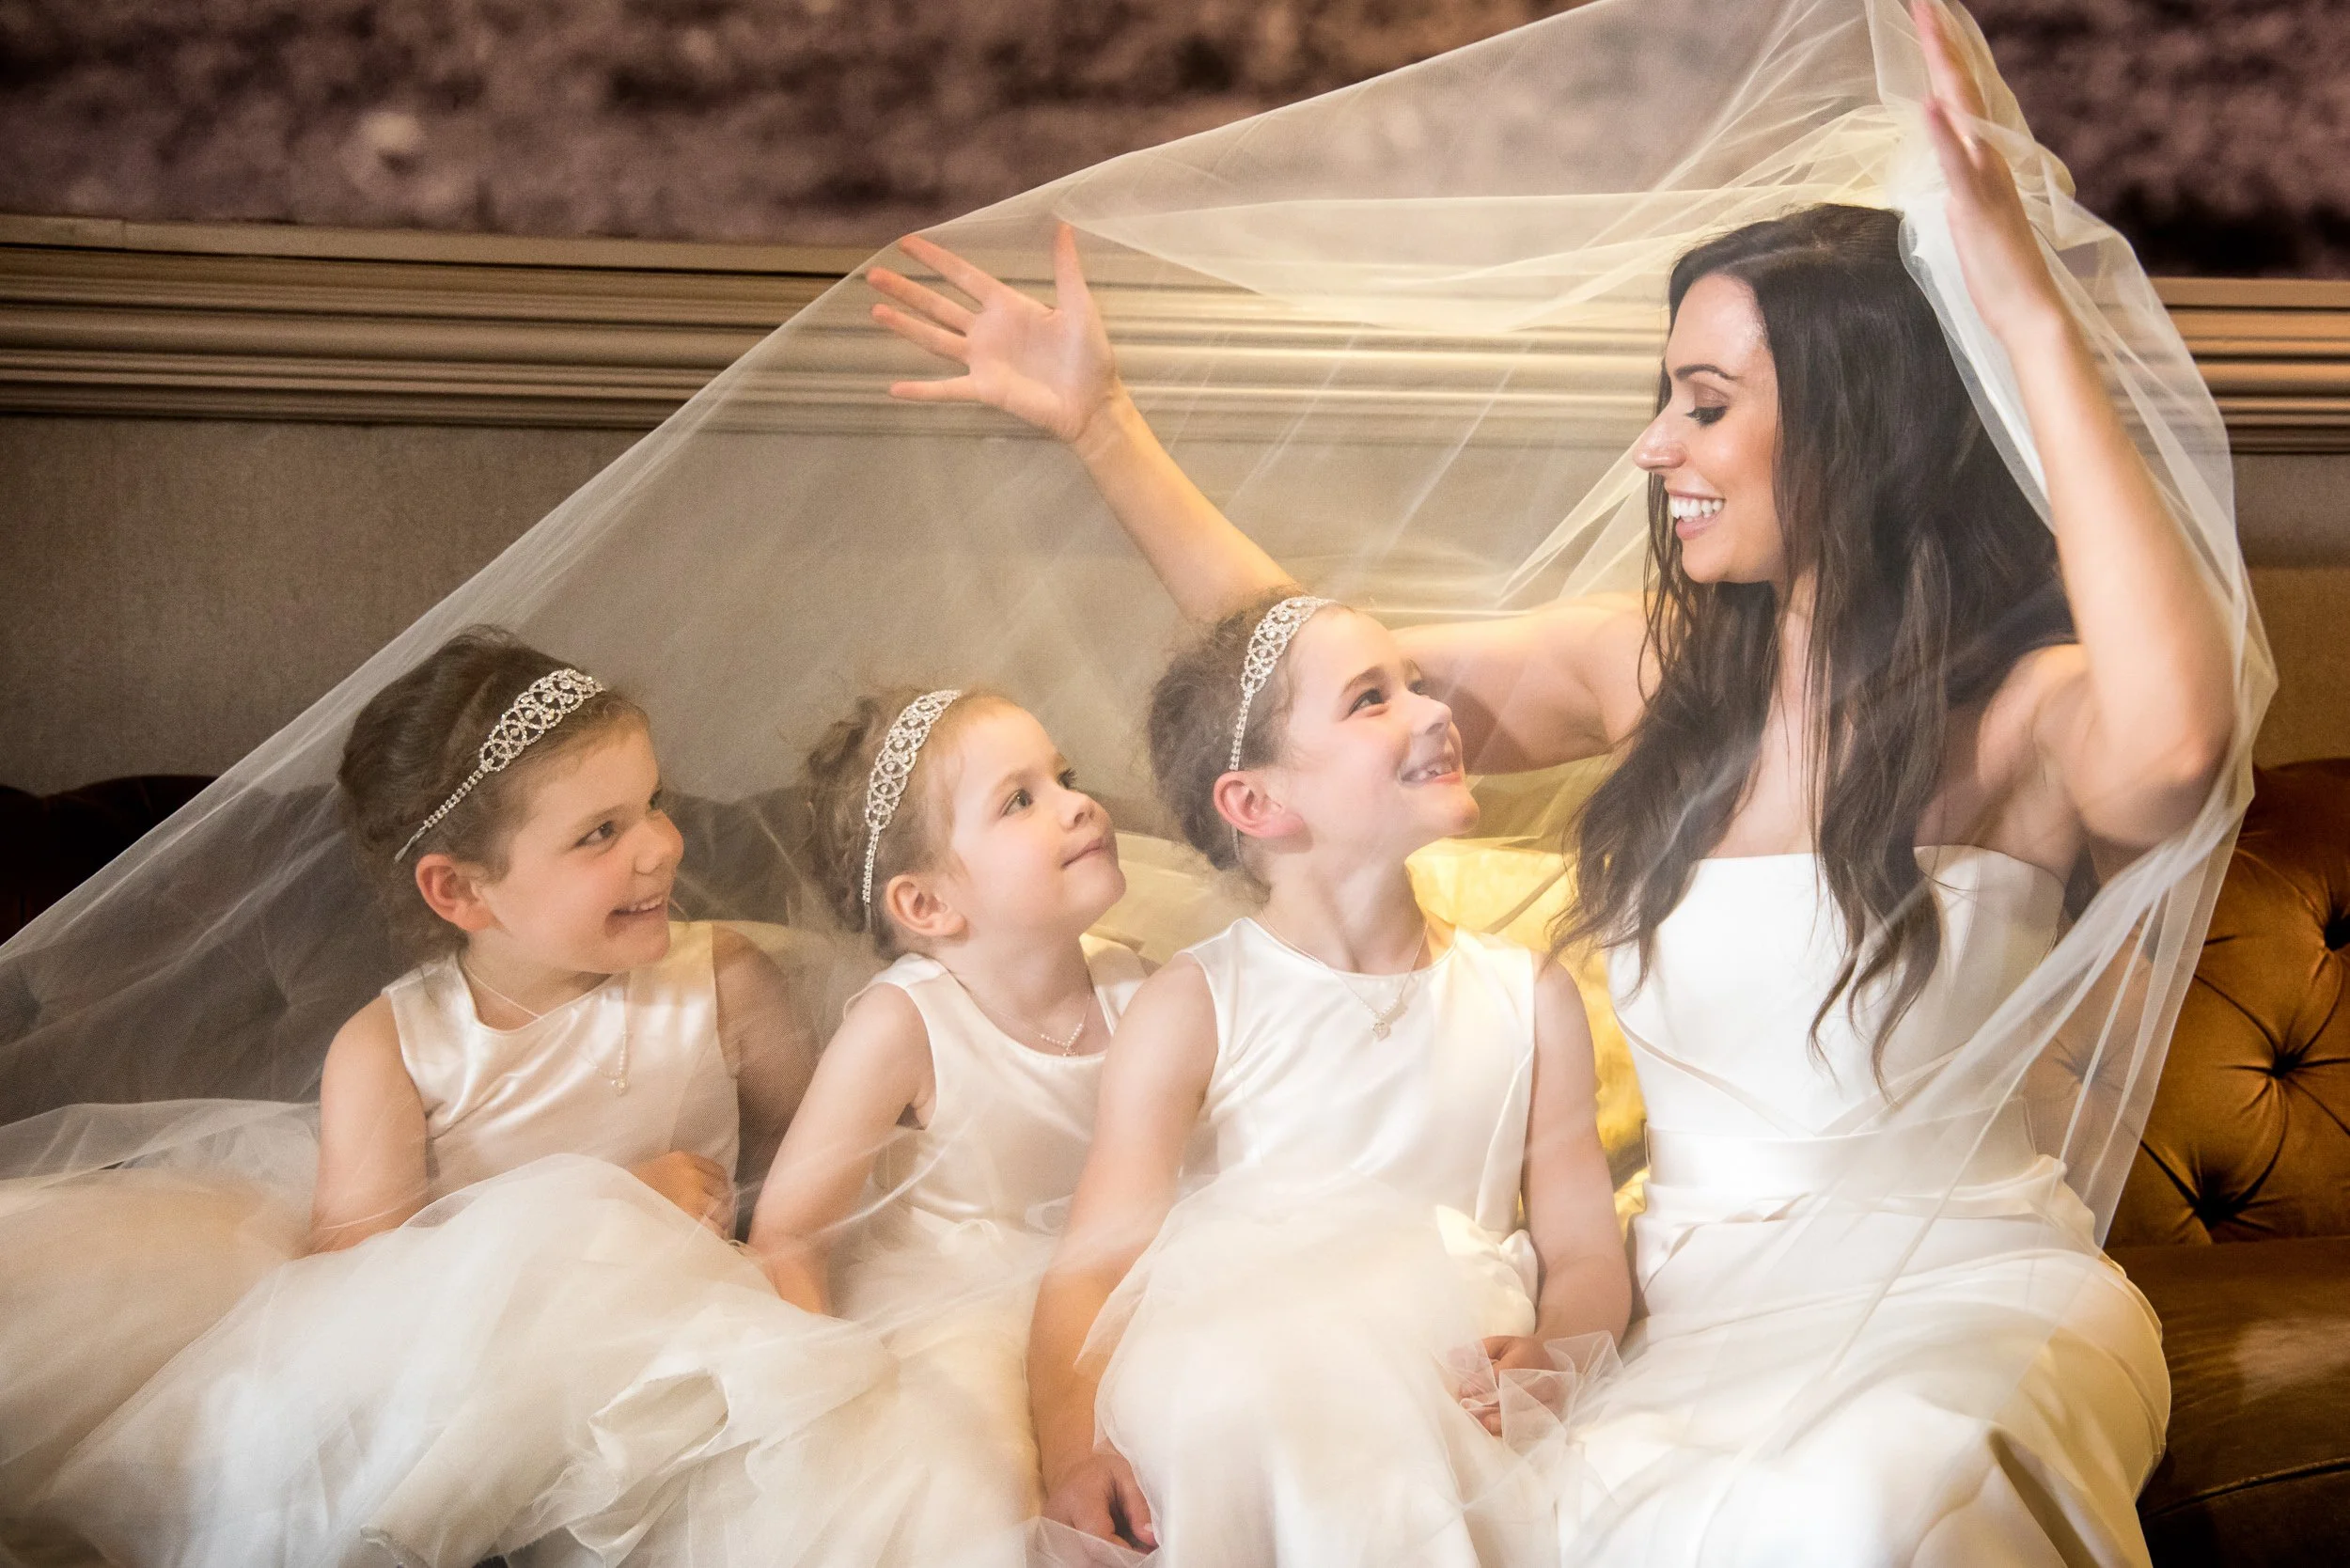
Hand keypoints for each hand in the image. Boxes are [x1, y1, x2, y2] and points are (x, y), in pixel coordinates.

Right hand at [630, 1150, 734, 1235]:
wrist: (613, 1202)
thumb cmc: (631, 1189)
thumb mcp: (656, 1169)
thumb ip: (680, 1174)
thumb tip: (704, 1189)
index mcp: (684, 1159)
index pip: (719, 1172)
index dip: (720, 1187)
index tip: (715, 1198)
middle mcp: (693, 1175)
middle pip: (723, 1192)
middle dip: (721, 1206)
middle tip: (713, 1218)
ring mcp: (693, 1197)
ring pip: (722, 1212)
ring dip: (718, 1222)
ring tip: (709, 1231)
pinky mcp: (689, 1218)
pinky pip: (712, 1228)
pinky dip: (713, 1235)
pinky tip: (706, 1240)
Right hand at [867, 223, 1124, 445]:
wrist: (1094, 403)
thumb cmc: (1091, 356)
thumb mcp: (1079, 306)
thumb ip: (1066, 268)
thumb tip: (1063, 226)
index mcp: (1007, 306)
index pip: (963, 276)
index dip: (936, 260)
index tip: (907, 243)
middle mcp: (988, 331)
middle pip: (938, 305)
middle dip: (907, 290)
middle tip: (874, 274)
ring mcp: (983, 361)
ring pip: (934, 339)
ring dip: (905, 326)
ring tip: (875, 311)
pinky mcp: (984, 389)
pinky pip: (946, 389)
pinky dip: (921, 391)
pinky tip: (894, 389)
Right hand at [1041, 1446, 1157, 1551]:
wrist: (1073, 1473)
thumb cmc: (1102, 1472)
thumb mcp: (1127, 1477)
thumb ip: (1139, 1507)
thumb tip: (1151, 1539)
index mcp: (1078, 1499)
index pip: (1099, 1541)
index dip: (1125, 1552)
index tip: (1145, 1549)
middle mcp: (1057, 1521)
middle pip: (1090, 1559)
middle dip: (1119, 1560)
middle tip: (1139, 1550)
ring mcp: (1050, 1537)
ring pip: (1084, 1563)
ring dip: (1109, 1561)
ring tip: (1125, 1546)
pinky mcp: (1051, 1548)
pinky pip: (1079, 1561)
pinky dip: (1099, 1560)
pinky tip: (1111, 1550)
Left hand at [1461, 1334, 1552, 1435]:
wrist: (1557, 1363)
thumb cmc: (1523, 1355)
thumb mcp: (1503, 1344)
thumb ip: (1480, 1350)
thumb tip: (1452, 1357)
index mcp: (1530, 1356)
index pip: (1503, 1372)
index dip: (1481, 1383)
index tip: (1462, 1391)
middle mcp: (1546, 1378)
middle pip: (1516, 1395)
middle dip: (1490, 1405)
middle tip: (1469, 1411)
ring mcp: (1555, 1400)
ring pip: (1528, 1415)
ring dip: (1504, 1422)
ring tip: (1483, 1424)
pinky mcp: (1558, 1417)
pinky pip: (1538, 1429)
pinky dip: (1519, 1432)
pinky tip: (1502, 1434)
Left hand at [1911, 0, 2066, 344]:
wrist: (2029, 308)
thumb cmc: (1999, 268)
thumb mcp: (1971, 214)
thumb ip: (1962, 184)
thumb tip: (1947, 168)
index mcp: (1985, 157)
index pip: (1962, 94)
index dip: (1946, 56)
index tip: (1928, 17)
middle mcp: (1989, 156)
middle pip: (1963, 85)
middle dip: (1943, 41)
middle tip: (1924, 0)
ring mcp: (1985, 178)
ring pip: (1962, 110)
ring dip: (1944, 65)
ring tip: (1927, 21)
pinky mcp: (1977, 206)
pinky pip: (1959, 164)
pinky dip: (1945, 133)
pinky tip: (1931, 103)